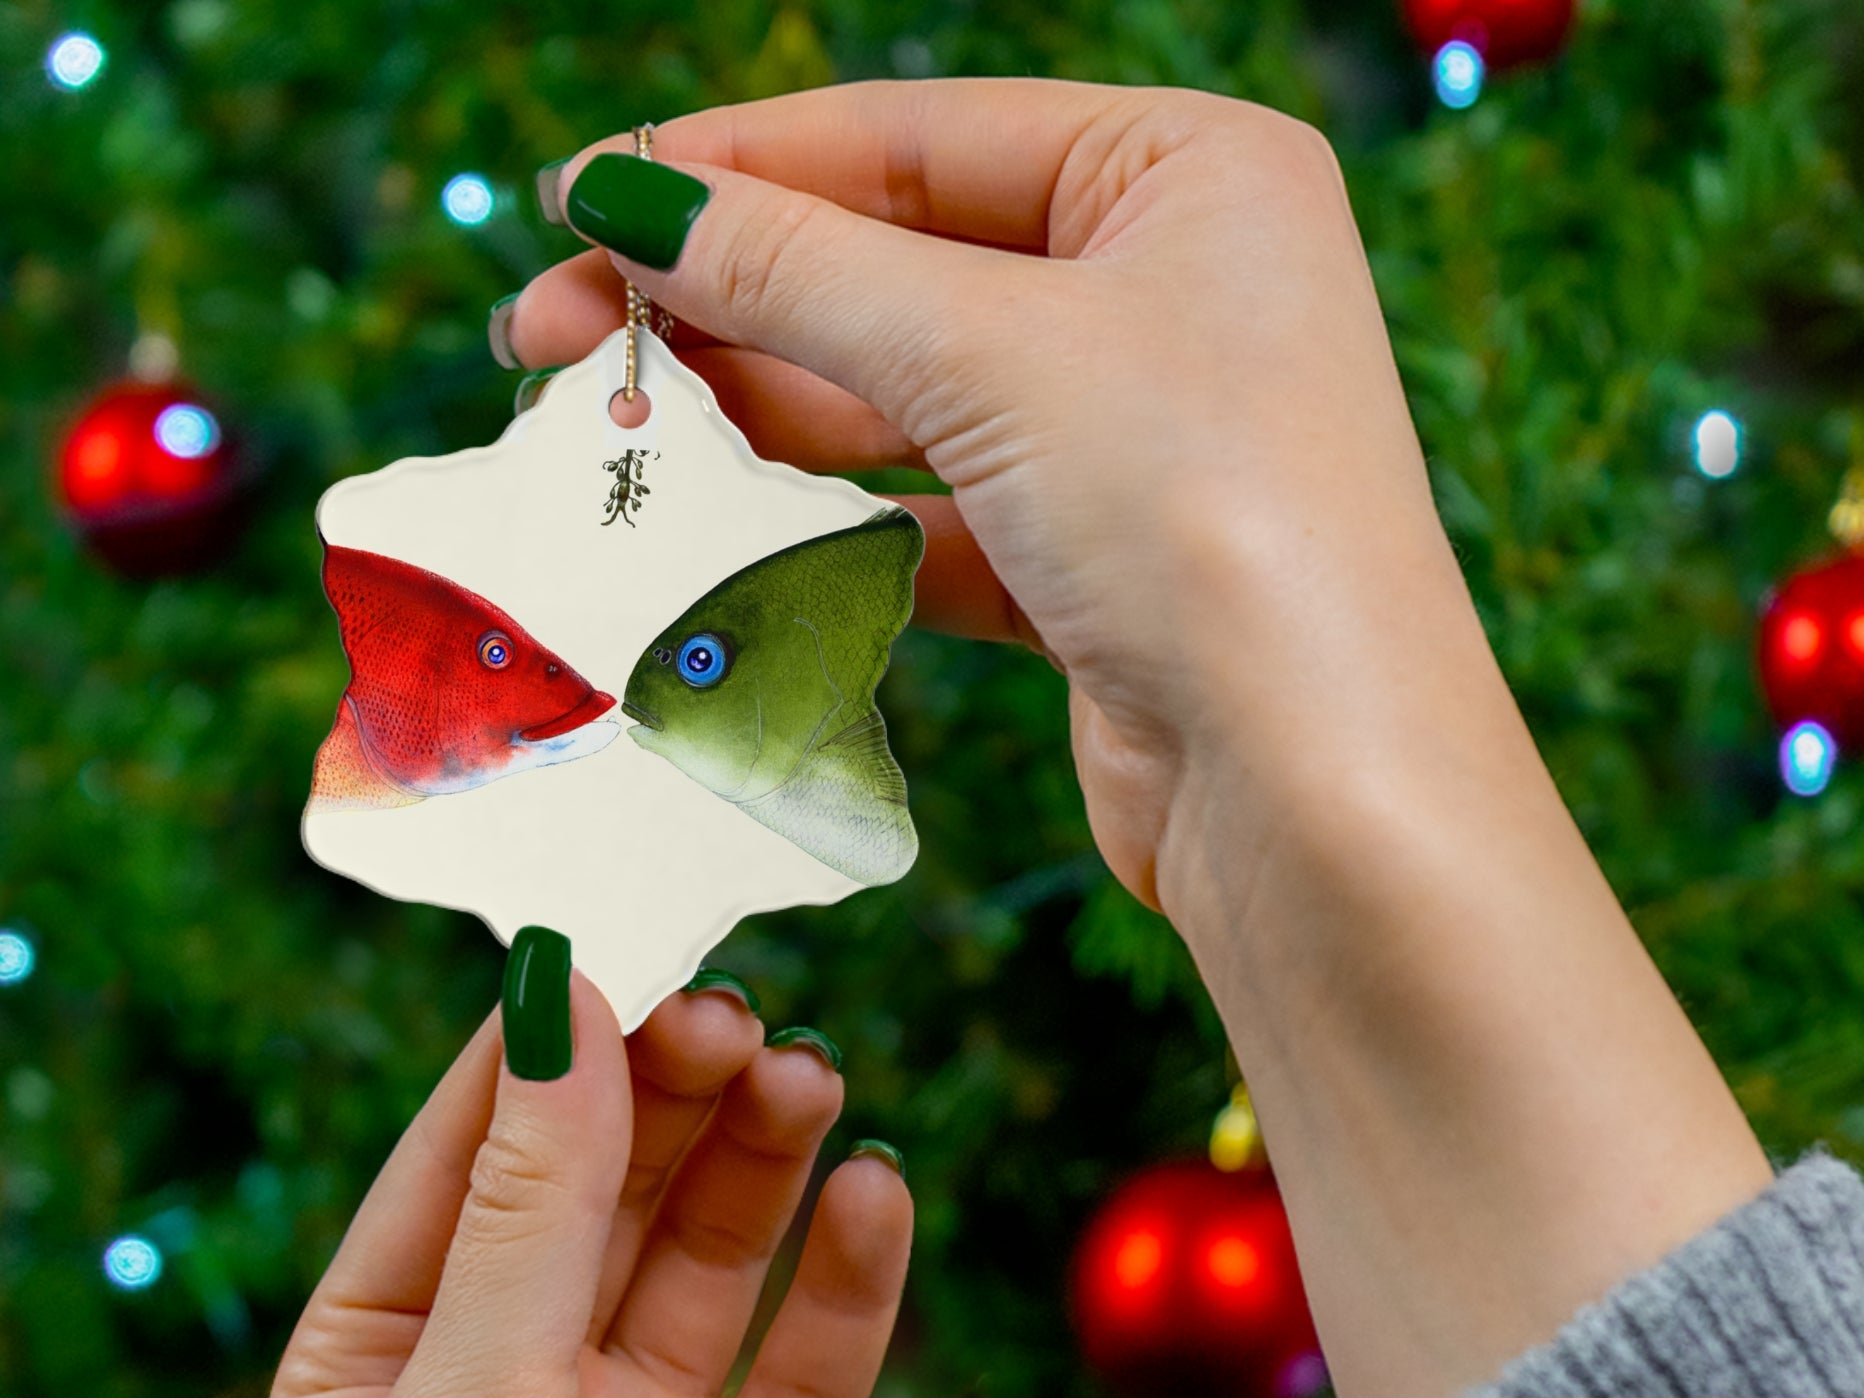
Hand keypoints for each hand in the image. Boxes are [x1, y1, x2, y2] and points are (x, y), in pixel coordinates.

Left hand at [266, 973, 909, 1397]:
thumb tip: (561, 997)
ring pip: (714, 1256)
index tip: (632, 933)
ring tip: (814, 1078)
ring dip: (763, 1162)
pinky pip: (811, 1364)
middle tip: (744, 1014)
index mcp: (389, 1359)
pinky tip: (879, 1197)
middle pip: (608, 1187)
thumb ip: (530, 1207)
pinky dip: (849, 1279)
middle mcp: (515, 1389)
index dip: (550, 1042)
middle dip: (671, 1094)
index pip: (471, 1150)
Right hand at [506, 80, 1462, 910]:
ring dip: (759, 415)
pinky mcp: (1097, 570)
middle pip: (896, 267)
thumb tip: (625, 199)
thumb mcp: (990, 354)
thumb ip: (798, 270)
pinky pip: (932, 519)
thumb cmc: (1207, 521)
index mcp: (1188, 173)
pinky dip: (831, 528)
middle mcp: (1171, 291)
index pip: (913, 138)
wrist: (1316, 793)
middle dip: (723, 301)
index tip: (576, 203)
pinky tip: (719, 533)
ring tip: (611, 431)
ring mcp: (1135, 437)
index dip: (732, 168)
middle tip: (547, 339)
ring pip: (904, 400)